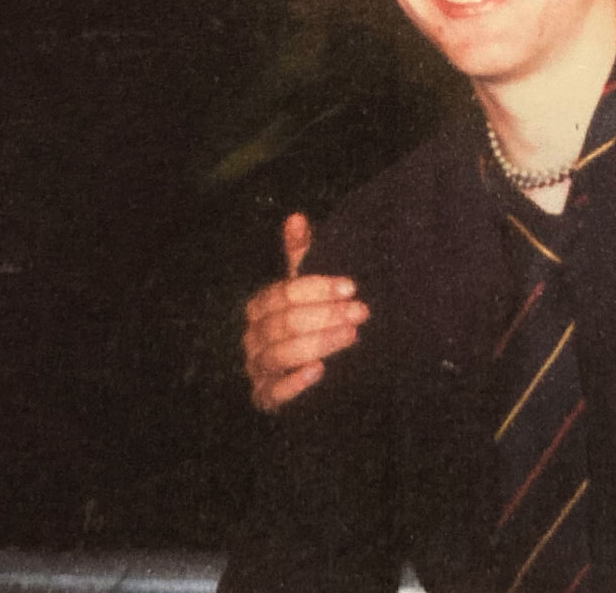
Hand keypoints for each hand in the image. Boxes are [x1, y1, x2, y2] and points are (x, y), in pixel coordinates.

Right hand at [242, 213, 369, 412]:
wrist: (326, 372)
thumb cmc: (315, 320)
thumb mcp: (311, 287)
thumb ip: (302, 254)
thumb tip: (296, 217)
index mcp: (260, 307)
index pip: (280, 294)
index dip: (315, 289)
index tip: (352, 287)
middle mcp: (253, 338)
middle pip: (281, 324)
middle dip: (324, 315)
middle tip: (361, 312)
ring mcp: (258, 369)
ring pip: (280, 354)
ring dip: (318, 343)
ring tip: (352, 334)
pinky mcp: (266, 399)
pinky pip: (272, 394)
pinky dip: (294, 384)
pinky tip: (319, 372)